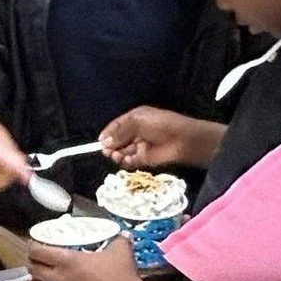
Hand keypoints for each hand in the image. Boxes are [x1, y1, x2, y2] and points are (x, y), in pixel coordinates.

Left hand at [25, 236, 148, 280]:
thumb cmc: (123, 276)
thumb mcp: (121, 250)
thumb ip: (118, 239)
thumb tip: (122, 233)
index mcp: (67, 261)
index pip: (37, 252)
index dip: (32, 246)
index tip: (35, 243)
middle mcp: (58, 280)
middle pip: (32, 269)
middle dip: (32, 262)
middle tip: (38, 259)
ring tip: (41, 279)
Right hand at [100, 106, 223, 170]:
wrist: (182, 140)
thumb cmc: (160, 124)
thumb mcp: (137, 121)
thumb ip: (119, 131)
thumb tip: (103, 142)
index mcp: (134, 119)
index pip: (115, 127)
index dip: (107, 134)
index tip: (98, 142)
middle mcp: (135, 132)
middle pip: (117, 140)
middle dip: (110, 146)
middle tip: (107, 151)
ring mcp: (140, 146)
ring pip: (122, 152)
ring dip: (117, 154)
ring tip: (116, 156)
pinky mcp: (144, 159)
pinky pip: (130, 161)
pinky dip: (127, 162)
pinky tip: (128, 160)